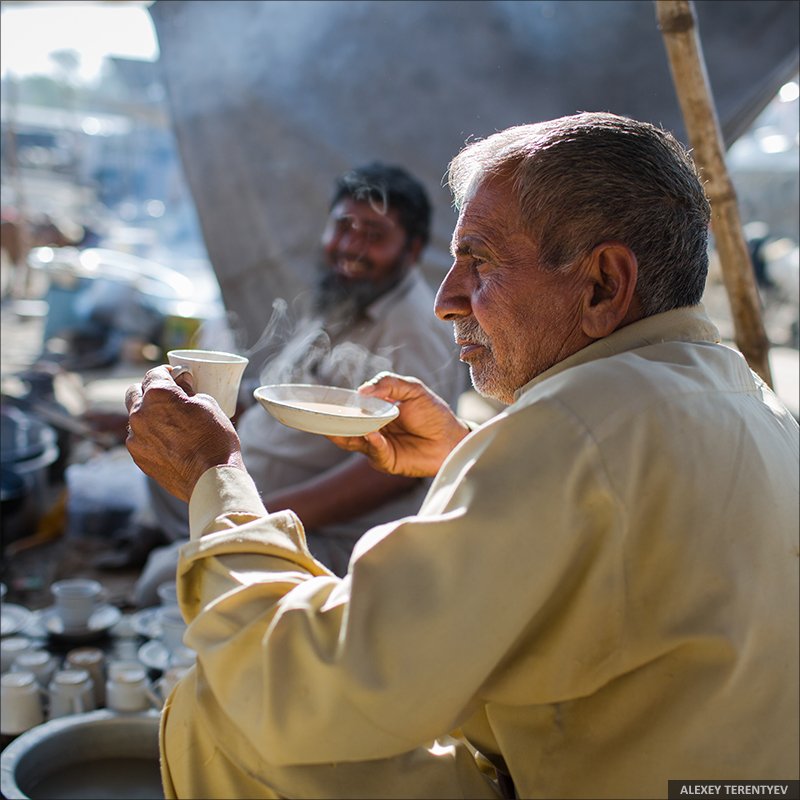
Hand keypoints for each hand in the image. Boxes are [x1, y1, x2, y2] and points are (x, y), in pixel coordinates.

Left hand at [125, 365, 244, 501]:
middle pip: (136, 392)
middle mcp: (140, 413)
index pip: (155, 374)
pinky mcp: (137, 456)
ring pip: (136, 417)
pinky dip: (150, 436)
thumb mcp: (208, 405)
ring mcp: (135, 437)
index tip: (177, 378)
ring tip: (170, 424)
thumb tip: (182, 384)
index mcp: (158, 395)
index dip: (168, 373)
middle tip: (169, 398)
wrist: (210, 478)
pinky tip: (169, 443)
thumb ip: (188, 391)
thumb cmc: (214, 439)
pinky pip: (139, 439)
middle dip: (150, 391)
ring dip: (149, 415)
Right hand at [326, 373, 469, 477]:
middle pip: (344, 427)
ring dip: (348, 433)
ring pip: (354, 441)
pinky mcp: (387, 461)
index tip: (321, 400)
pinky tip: (373, 434)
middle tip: (319, 415)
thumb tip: (362, 391)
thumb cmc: (433, 413)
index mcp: (374, 411)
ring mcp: (377, 447)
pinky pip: (375, 452)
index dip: (336, 405)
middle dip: (332, 422)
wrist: (452, 438)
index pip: (349, 409)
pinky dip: (373, 443)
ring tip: (343, 424)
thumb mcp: (412, 389)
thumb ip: (389, 383)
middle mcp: (371, 430)